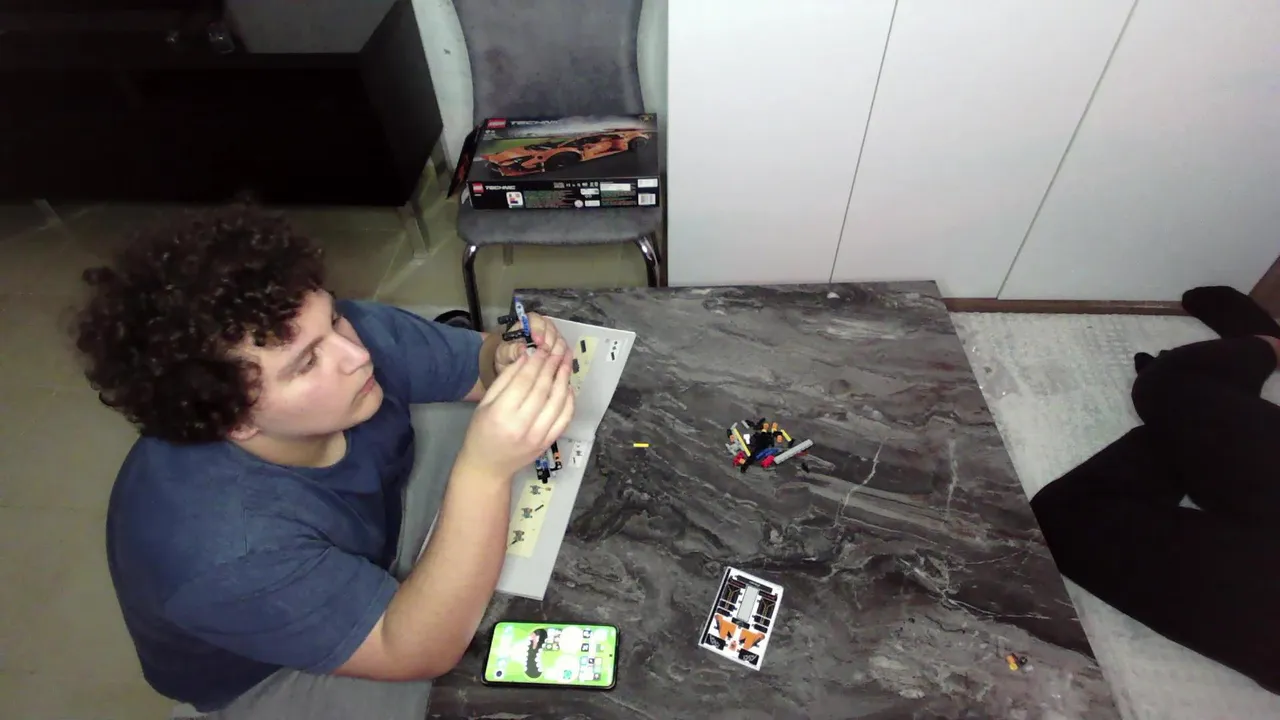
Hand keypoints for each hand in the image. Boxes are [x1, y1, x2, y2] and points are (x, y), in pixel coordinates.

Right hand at [458, 347, 574, 479]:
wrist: (488, 467)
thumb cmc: (481, 432)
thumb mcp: (485, 403)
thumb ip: (505, 379)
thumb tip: (527, 356)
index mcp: (501, 413)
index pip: (524, 381)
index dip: (536, 362)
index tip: (543, 349)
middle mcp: (521, 425)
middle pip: (542, 389)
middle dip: (552, 366)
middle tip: (558, 351)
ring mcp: (538, 436)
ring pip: (557, 402)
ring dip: (564, 380)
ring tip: (566, 363)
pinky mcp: (548, 443)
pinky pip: (564, 419)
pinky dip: (569, 401)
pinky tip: (568, 387)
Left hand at [494, 312, 571, 377]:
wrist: (511, 368)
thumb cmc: (507, 357)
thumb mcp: (505, 354)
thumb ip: (512, 350)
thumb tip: (523, 349)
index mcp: (525, 324)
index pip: (535, 319)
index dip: (539, 329)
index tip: (538, 342)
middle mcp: (540, 328)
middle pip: (551, 327)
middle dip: (550, 340)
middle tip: (547, 353)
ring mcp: (550, 338)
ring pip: (559, 338)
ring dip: (557, 349)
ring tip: (552, 360)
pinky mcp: (557, 349)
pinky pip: (564, 350)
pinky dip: (563, 356)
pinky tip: (560, 363)